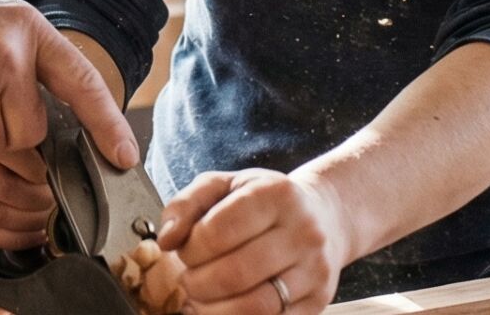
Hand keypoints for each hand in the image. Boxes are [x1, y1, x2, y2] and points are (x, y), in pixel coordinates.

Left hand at [157, 168, 352, 313]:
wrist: (324, 217)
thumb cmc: (265, 201)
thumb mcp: (224, 185)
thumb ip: (186, 204)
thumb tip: (166, 238)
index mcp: (276, 195)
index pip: (218, 231)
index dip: (191, 248)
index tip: (184, 251)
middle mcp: (303, 232)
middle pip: (235, 273)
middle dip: (198, 283)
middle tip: (189, 280)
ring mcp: (315, 269)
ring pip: (256, 306)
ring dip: (216, 310)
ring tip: (202, 299)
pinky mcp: (318, 300)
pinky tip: (225, 309)